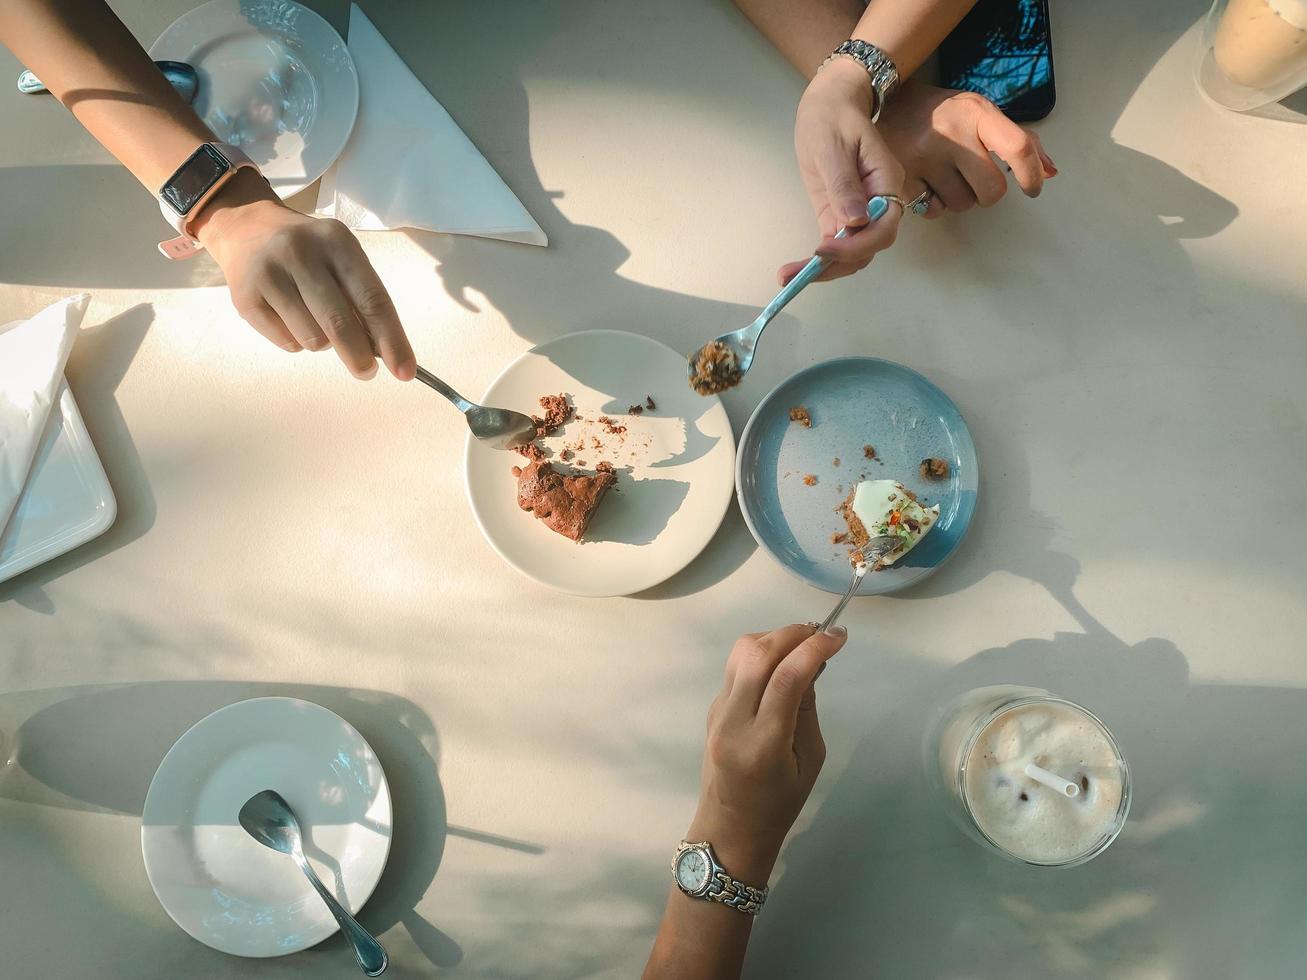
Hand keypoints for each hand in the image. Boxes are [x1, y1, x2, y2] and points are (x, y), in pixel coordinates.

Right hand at [194, 170, 415, 380]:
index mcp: (337, 242)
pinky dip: (297, 342)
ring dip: (323, 344)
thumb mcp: (341, 258)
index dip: (392, 339)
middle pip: (340, 323)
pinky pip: (286, 342)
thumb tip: (384, 350)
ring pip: (312, 338)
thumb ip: (362, 297)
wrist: (247, 229)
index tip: (405, 371)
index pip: (372, 298)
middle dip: (359, 357)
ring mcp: (269, 274)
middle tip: (367, 372)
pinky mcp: (244, 297)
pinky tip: (290, 319)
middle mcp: (301, 253)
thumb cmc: (309, 252)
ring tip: (315, 321)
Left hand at [686, 624, 847, 882]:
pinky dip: (762, 655)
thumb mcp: (810, 761)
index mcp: (763, 742)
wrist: (729, 829)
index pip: (787, 677)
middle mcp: (733, 720)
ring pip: (741, 652)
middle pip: (757, 654)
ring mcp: (717, 711)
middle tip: (821, 633)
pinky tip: (782, 666)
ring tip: (802, 646)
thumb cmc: (779, 805)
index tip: (840, 635)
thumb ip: (807, 710)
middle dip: (792, 633)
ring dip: (774, 638)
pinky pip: (737, 668)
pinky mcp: (712, 707)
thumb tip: (810, 665)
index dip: (815, 648)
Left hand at [784, 58, 905, 285]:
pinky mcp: (839, 213)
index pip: (883, 228)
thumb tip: (856, 221)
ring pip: (853, 251)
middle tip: (797, 275)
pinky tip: (795, 270)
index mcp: (886, 183)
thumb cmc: (833, 116)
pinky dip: (818, 260)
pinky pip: (837, 243)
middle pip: (869, 247)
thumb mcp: (833, 145)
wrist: (830, 102)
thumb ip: (844, 184)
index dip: (857, 245)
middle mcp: (878, 202)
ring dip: (825, 269)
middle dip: (836, 265)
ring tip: (789, 276)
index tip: (824, 248)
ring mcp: (859, 210)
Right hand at [876, 80, 1056, 218]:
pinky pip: (935, 210)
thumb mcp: (979, 113)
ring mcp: (924, 158)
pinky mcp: (902, 178)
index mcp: (976, 113)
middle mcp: (951, 134)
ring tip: (945, 175)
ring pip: (962, 204)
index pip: (1017, 146)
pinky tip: (927, 183)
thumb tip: (1049, 171)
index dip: (1031, 174)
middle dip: (988, 192)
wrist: (886, 106)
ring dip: (959, 197)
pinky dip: (935, 203)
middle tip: (975, 178)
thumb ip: (1016, 139)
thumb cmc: (941, 114)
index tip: (1032, 188)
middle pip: (992, 191)